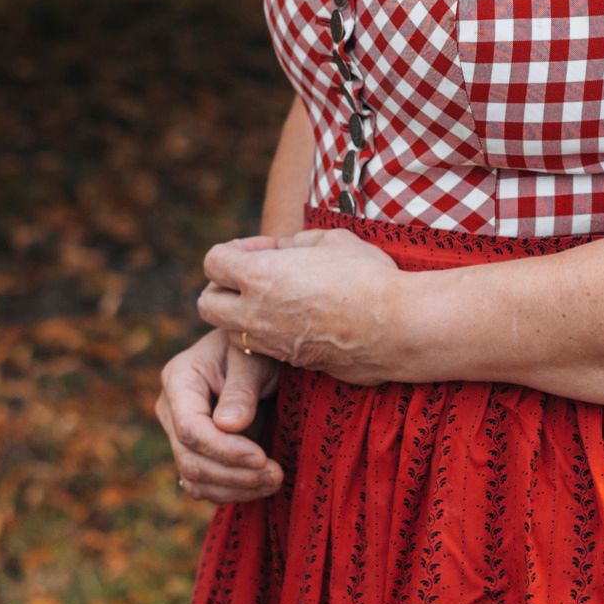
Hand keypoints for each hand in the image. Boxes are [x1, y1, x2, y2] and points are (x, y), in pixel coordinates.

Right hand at [156, 322, 282, 502]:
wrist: (259, 355)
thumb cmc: (256, 348)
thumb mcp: (253, 358)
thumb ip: (241, 389)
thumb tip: (228, 426)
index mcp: (179, 379)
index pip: (190, 427)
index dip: (224, 449)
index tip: (261, 458)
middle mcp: (172, 409)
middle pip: (191, 458)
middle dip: (235, 474)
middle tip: (276, 475)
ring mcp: (180, 434)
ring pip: (196, 479)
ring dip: (236, 488)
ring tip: (274, 481)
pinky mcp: (196, 452)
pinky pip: (205, 484)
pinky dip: (233, 491)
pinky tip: (262, 486)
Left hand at [198, 228, 404, 384]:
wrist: (396, 327)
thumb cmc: (367, 276)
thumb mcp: (332, 240)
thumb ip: (298, 241)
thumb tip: (286, 248)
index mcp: (259, 276)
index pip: (212, 262)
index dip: (234, 250)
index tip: (266, 247)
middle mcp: (254, 313)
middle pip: (207, 304)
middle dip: (223, 288)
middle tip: (255, 277)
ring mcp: (270, 343)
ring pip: (231, 331)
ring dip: (244, 314)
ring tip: (280, 299)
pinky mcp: (289, 363)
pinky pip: (261, 348)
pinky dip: (268, 334)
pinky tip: (300, 319)